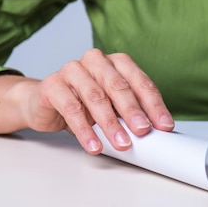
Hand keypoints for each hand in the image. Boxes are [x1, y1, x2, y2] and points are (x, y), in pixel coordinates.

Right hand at [0, 49, 173, 153]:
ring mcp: (72, 69)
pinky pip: (71, 108)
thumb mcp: (112, 108)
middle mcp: (96, 61)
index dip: (154, 105)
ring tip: (122, 143)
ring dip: (110, 123)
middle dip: (133, 111)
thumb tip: (155, 133)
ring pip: (96, 96)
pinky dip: (84, 130)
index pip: (140, 82)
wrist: (42, 103)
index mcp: (117, 63)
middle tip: (143, 131)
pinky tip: (94, 145)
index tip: (164, 126)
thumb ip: (130, 114)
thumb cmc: (84, 104)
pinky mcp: (52, 84)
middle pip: (119, 86)